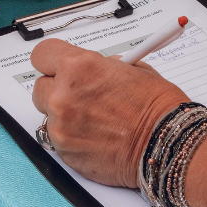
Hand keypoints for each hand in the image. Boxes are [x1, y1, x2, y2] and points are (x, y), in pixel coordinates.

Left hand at [27, 39, 192, 186]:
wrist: (166, 144)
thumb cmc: (157, 107)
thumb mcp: (132, 68)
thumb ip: (102, 66)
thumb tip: (90, 68)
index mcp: (78, 66)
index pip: (42, 54)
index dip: (51, 61)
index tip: (57, 67)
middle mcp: (62, 95)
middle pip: (40, 86)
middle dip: (57, 90)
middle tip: (81, 97)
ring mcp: (60, 125)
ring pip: (47, 115)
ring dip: (64, 115)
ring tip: (94, 120)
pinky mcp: (63, 151)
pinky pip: (57, 139)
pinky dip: (71, 138)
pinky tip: (96, 137)